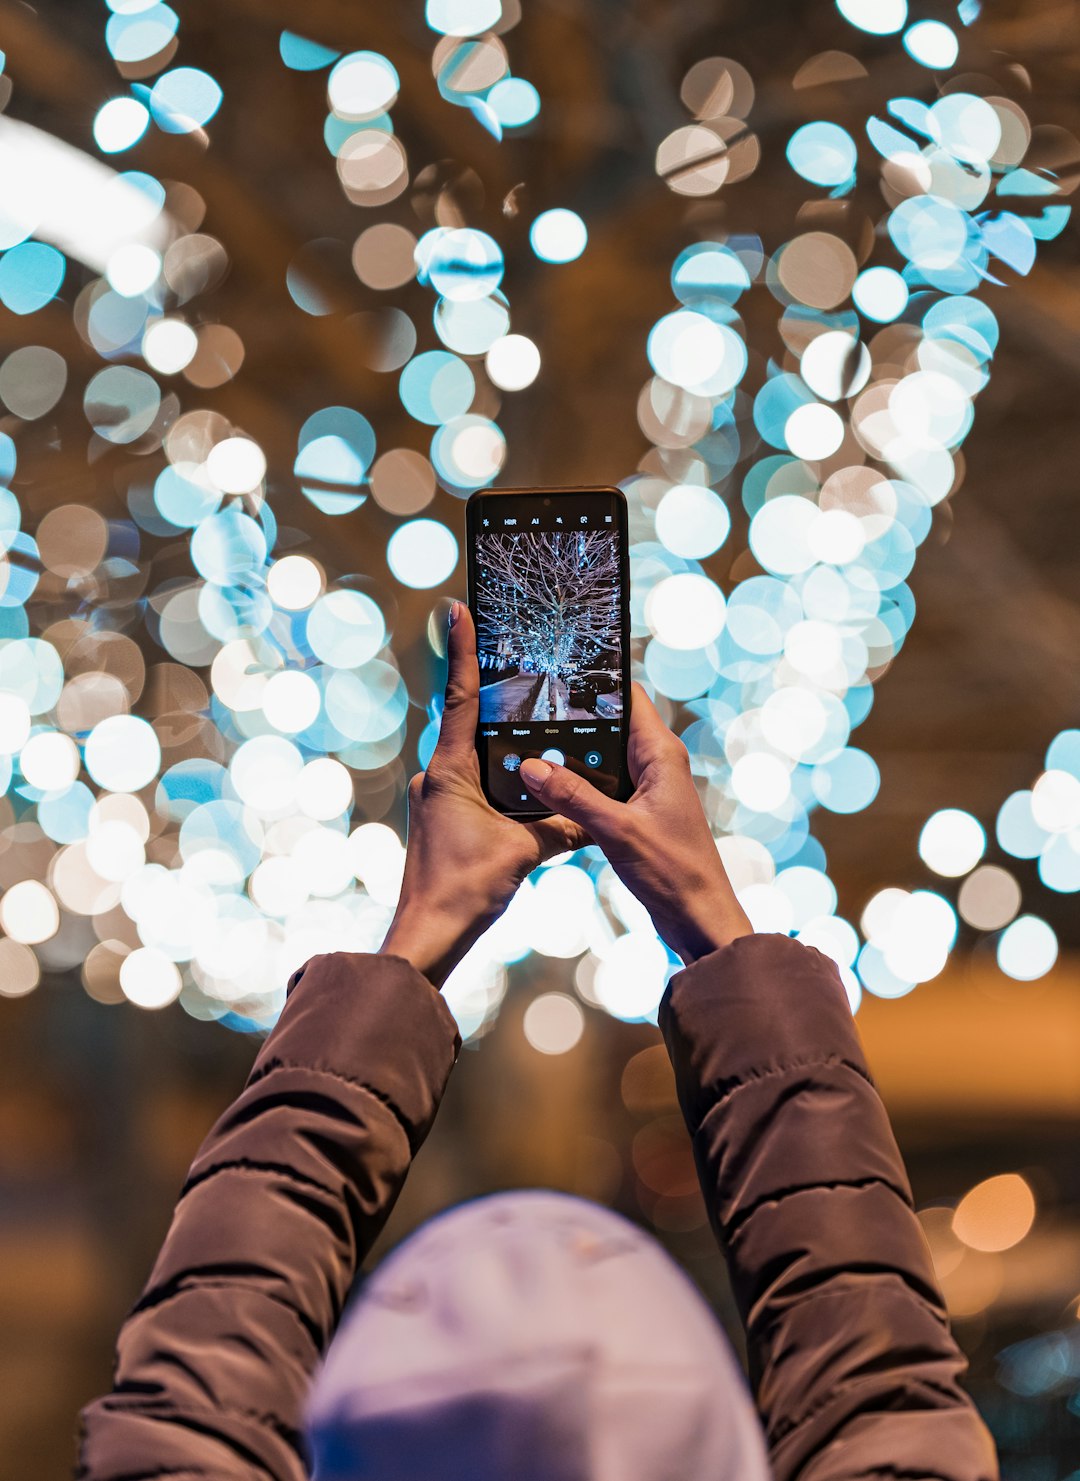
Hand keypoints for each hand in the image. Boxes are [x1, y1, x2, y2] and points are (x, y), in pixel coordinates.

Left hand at [381, 603, 589, 988]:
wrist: (430, 935)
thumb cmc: (463, 890)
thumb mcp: (523, 852)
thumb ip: (561, 826)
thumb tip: (595, 814)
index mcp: (449, 771)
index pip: (459, 698)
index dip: (460, 651)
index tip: (456, 609)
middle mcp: (438, 777)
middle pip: (469, 721)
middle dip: (493, 693)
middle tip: (516, 656)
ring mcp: (439, 798)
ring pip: (475, 755)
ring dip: (500, 741)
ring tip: (533, 719)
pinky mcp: (445, 819)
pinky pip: (477, 783)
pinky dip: (500, 776)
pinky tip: (526, 783)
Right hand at [519, 685, 752, 964]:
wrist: (698, 917)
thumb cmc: (674, 871)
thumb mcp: (616, 830)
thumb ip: (573, 796)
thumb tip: (532, 766)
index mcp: (661, 754)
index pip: (629, 698)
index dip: (597, 683)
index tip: (558, 675)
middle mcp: (657, 764)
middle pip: (610, 726)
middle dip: (573, 722)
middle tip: (527, 714)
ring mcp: (648, 788)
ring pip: (603, 758)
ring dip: (572, 758)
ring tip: (528, 749)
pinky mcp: (638, 812)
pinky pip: (603, 787)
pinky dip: (579, 787)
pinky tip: (549, 791)